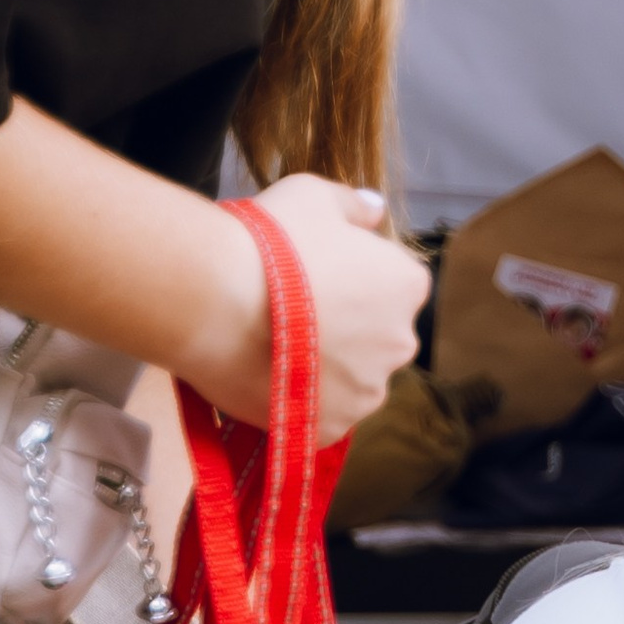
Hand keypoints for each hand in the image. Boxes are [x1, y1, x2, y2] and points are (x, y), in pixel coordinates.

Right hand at [177, 176, 429, 443]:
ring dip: (324, 367)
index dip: (354, 279)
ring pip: (352, 380)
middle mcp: (401, 343)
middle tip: (292, 311)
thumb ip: (353, 205)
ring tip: (273, 344)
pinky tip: (268, 375)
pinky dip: (300, 400)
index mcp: (407, 286)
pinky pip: (322, 414)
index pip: (396, 285)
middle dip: (346, 327)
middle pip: (378, 337)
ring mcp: (369, 391)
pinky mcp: (333, 427)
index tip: (316, 274)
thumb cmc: (268, 240)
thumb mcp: (313, 196)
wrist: (217, 298)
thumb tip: (375, 209)